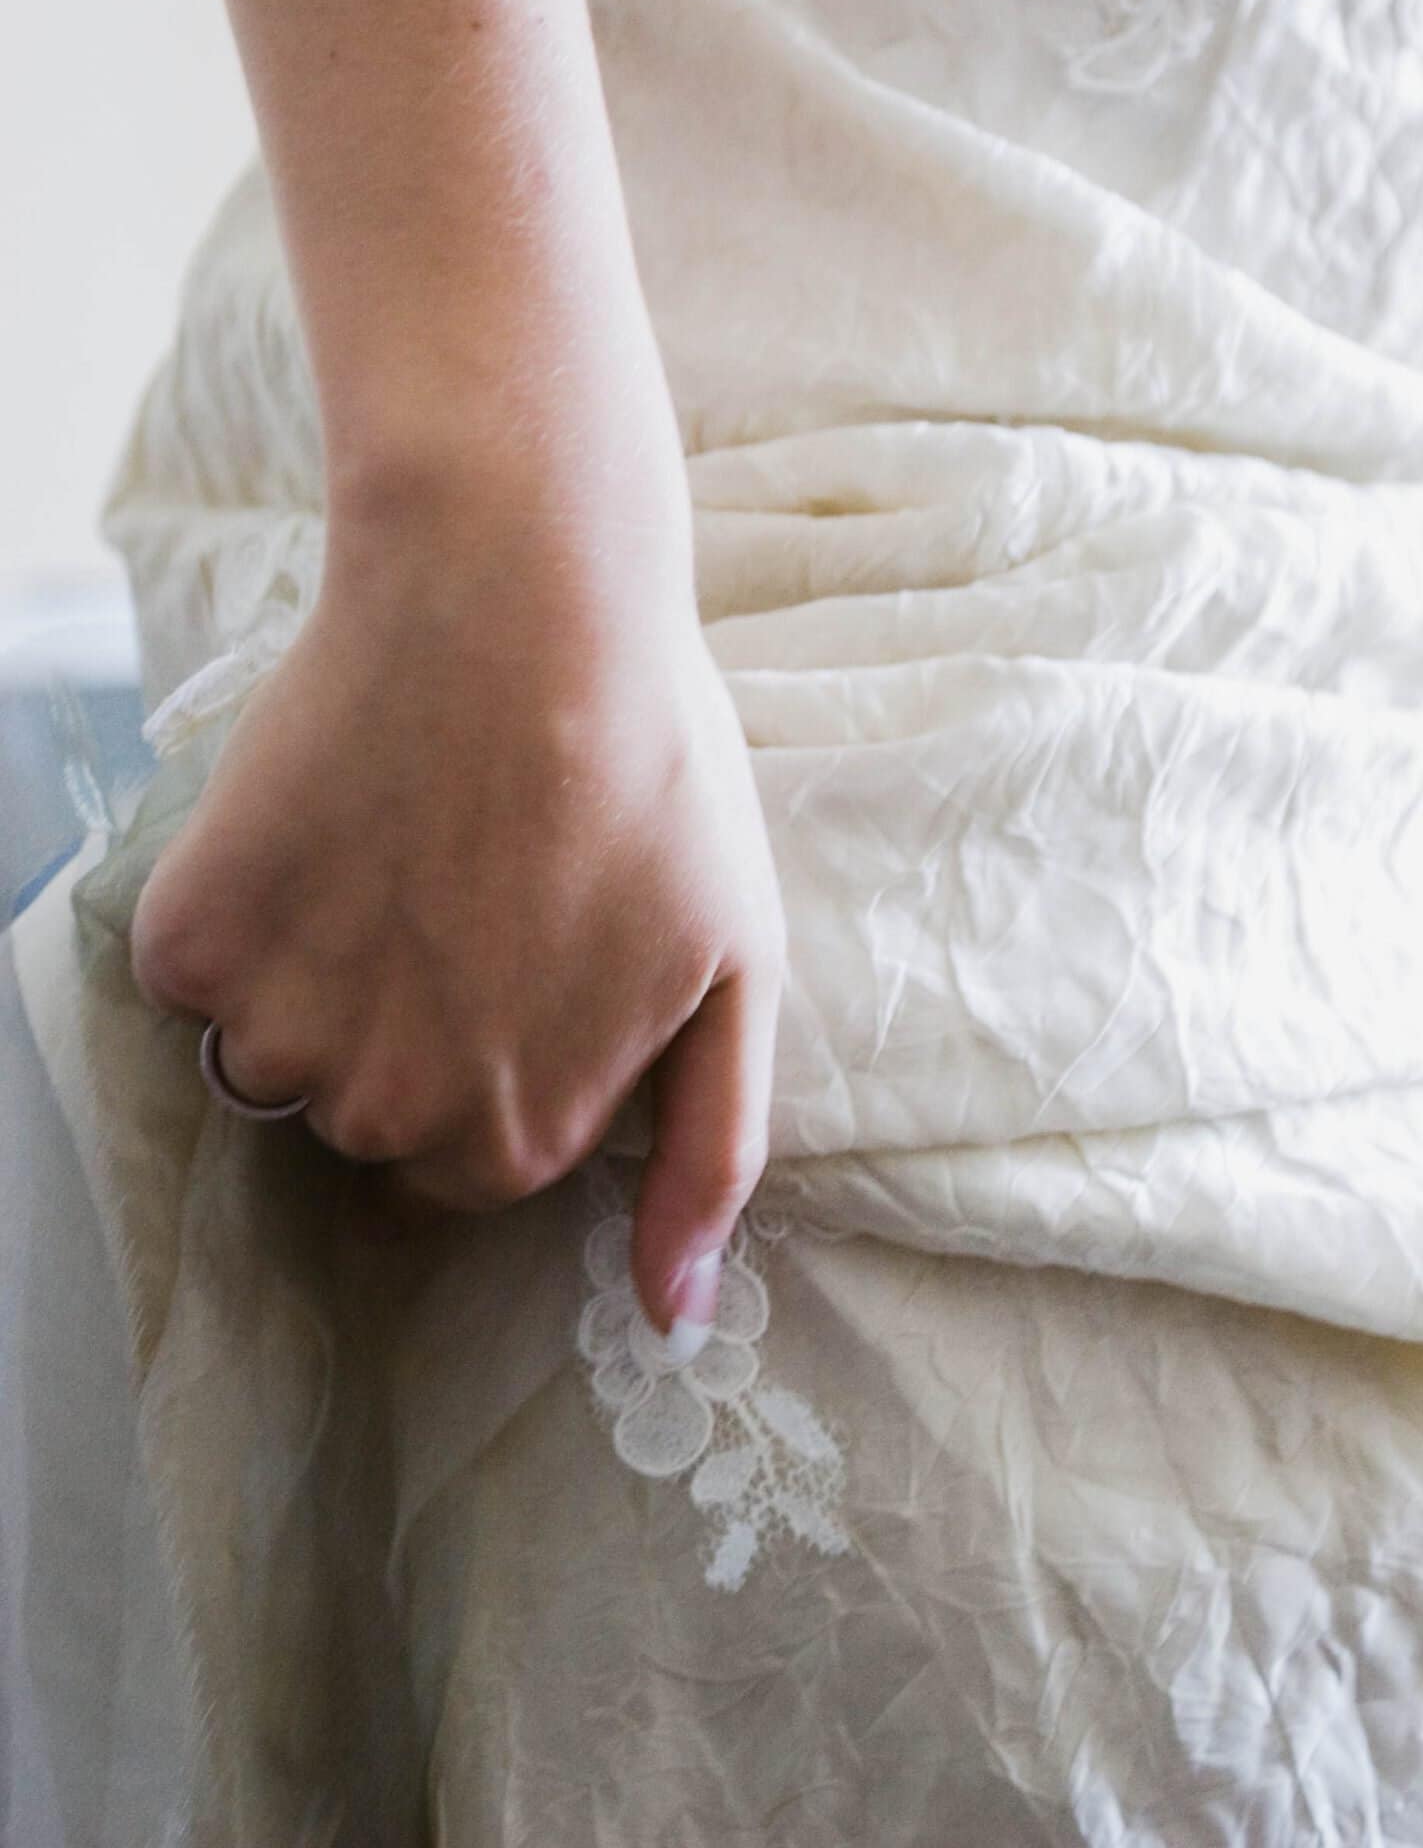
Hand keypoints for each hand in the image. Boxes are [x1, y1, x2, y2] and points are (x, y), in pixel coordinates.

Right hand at [127, 475, 786, 1339]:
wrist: (518, 596)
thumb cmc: (654, 770)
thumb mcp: (737, 968)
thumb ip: (708, 1157)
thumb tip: (672, 1317)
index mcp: (513, 1138)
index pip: (470, 1163)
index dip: (497, 1050)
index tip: (518, 951)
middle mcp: (382, 1116)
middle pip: (367, 1112)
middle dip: (407, 1020)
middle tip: (463, 881)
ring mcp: (277, 1031)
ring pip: (272, 1047)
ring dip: (316, 966)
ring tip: (397, 839)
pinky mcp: (193, 939)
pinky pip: (195, 966)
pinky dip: (237, 903)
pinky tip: (322, 812)